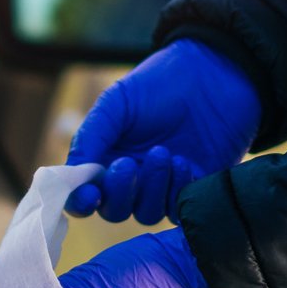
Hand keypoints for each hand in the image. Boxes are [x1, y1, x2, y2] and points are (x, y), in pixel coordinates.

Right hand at [65, 38, 261, 224]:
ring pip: (147, 213)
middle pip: (114, 211)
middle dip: (120, 193)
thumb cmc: (160, 84)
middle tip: (129, 164)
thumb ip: (92, 136)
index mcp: (105, 157)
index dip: (82, 202)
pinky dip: (177, 190)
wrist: (213, 73)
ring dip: (152, 187)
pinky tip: (183, 162)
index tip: (90, 195)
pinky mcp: (194, 188)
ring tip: (165, 153)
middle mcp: (132, 178)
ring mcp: (163, 186)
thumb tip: (72, 173)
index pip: (84, 195)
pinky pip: (179, 208)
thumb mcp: (118, 102)